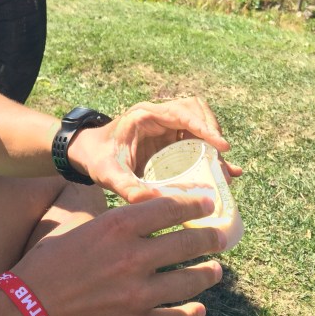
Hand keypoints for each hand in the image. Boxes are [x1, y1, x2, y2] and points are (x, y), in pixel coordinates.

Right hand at [13, 194, 224, 315]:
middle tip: (221, 237)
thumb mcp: (80, 229)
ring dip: (206, 275)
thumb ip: (113, 226)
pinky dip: (191, 313)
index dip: (193, 203)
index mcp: (117, 227)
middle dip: (209, 238)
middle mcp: (133, 257)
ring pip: (189, 281)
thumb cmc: (48, 264)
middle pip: (186, 242)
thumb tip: (137, 222)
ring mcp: (139, 295)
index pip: (167, 208)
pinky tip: (197, 308)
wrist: (29, 309)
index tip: (209, 202)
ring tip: (215, 271)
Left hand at [69, 97, 241, 201]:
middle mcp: (159, 116)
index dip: (204, 126)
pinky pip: (196, 139)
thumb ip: (126, 187)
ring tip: (225, 172)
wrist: (88, 154)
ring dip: (214, 145)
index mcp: (145, 115)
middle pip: (196, 112)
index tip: (221, 146)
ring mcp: (166, 126)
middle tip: (221, 163)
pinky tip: (227, 173)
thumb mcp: (108, 174)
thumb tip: (150, 203)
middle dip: (212, 134)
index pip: (182, 112)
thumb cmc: (97, 159)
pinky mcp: (170, 139)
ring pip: (200, 124)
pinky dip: (211, 153)